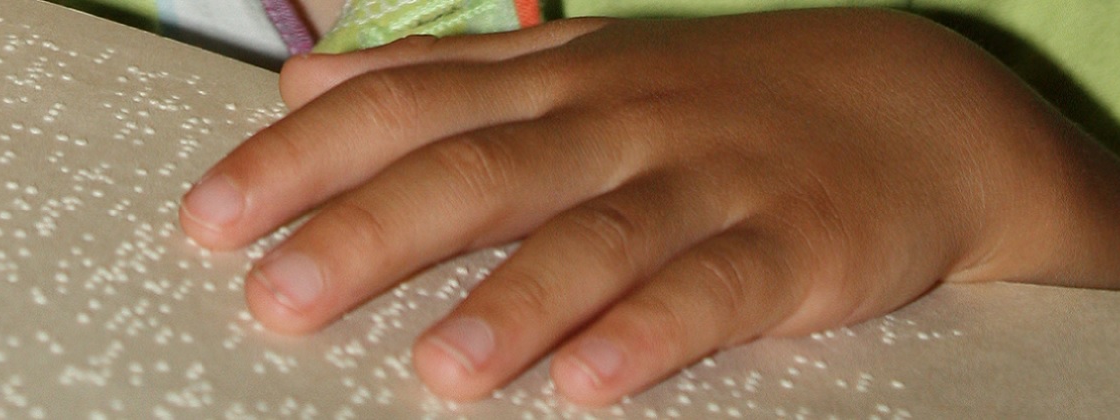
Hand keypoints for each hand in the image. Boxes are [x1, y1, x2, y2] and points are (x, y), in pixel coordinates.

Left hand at [181, 9, 1119, 404]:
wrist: (911, 107)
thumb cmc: (704, 101)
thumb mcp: (565, 70)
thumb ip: (432, 80)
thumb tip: (301, 84)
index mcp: (546, 83)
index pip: (401, 111)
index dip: (300, 161)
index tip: (208, 218)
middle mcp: (611, 125)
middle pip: (478, 172)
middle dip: (371, 233)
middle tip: (277, 297)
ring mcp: (704, 183)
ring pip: (596, 239)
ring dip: (513, 303)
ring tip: (438, 370)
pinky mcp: (790, 248)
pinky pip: (715, 293)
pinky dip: (651, 333)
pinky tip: (592, 382)